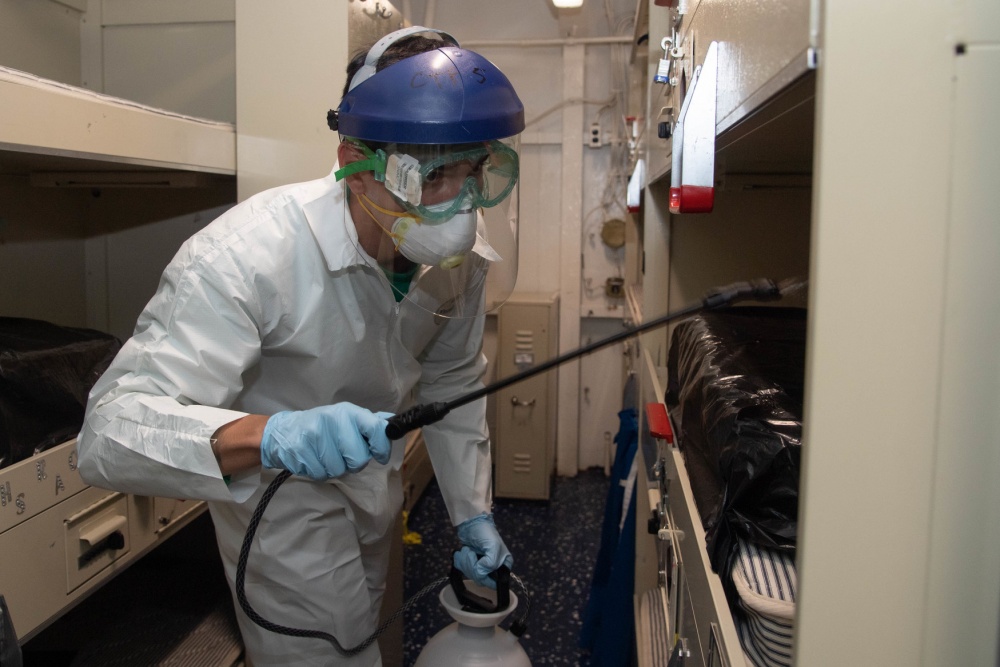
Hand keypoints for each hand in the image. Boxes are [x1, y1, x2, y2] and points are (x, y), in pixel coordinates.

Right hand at [260, 403, 392, 479]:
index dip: (382, 447)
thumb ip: (369, 423)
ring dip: (334, 469)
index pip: (376, 429)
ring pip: (339, 470)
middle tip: (344, 457)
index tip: (380, 456)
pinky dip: (319, 472)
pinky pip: (321, 474)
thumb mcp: (346, 419)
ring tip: (325, 457)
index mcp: (348, 412)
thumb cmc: (322, 427)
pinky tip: (313, 460)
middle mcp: (333, 420)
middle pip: (359, 458)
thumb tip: (392, 425)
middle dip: (354, 463)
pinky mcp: (300, 449)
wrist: (283, 431)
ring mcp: (315, 434)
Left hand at [454, 513, 512, 589]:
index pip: (495, 582)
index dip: (485, 577)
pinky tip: (461, 554)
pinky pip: (465, 571)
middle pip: (481, 579)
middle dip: (472, 567)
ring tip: (466, 551)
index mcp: (504, 565)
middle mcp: (494, 567)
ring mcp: (481, 566)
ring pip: (472, 575)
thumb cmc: (485, 532)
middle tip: (469, 554)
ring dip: (466, 563)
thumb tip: (481, 573)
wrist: (470, 522)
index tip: (478, 565)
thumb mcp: (493, 546)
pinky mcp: (471, 563)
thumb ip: (490, 563)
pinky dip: (460, 563)